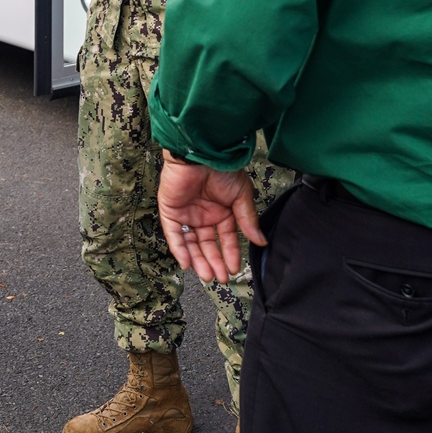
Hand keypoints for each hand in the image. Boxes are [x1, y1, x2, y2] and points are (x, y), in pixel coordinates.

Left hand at [157, 152, 264, 283]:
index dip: (230, 253)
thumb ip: (247, 221)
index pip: (226, 237)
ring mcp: (186, 213)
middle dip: (214, 261)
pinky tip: (187, 264)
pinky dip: (179, 249)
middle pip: (207, 244)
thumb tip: (261, 242)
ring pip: (191, 243)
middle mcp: (203, 213)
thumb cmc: (223, 169)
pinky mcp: (170, 210)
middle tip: (219, 278)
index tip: (234, 269)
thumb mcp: (241, 196)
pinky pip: (173, 234)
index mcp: (221, 210)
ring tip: (207, 276)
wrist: (202, 153)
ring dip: (198, 260)